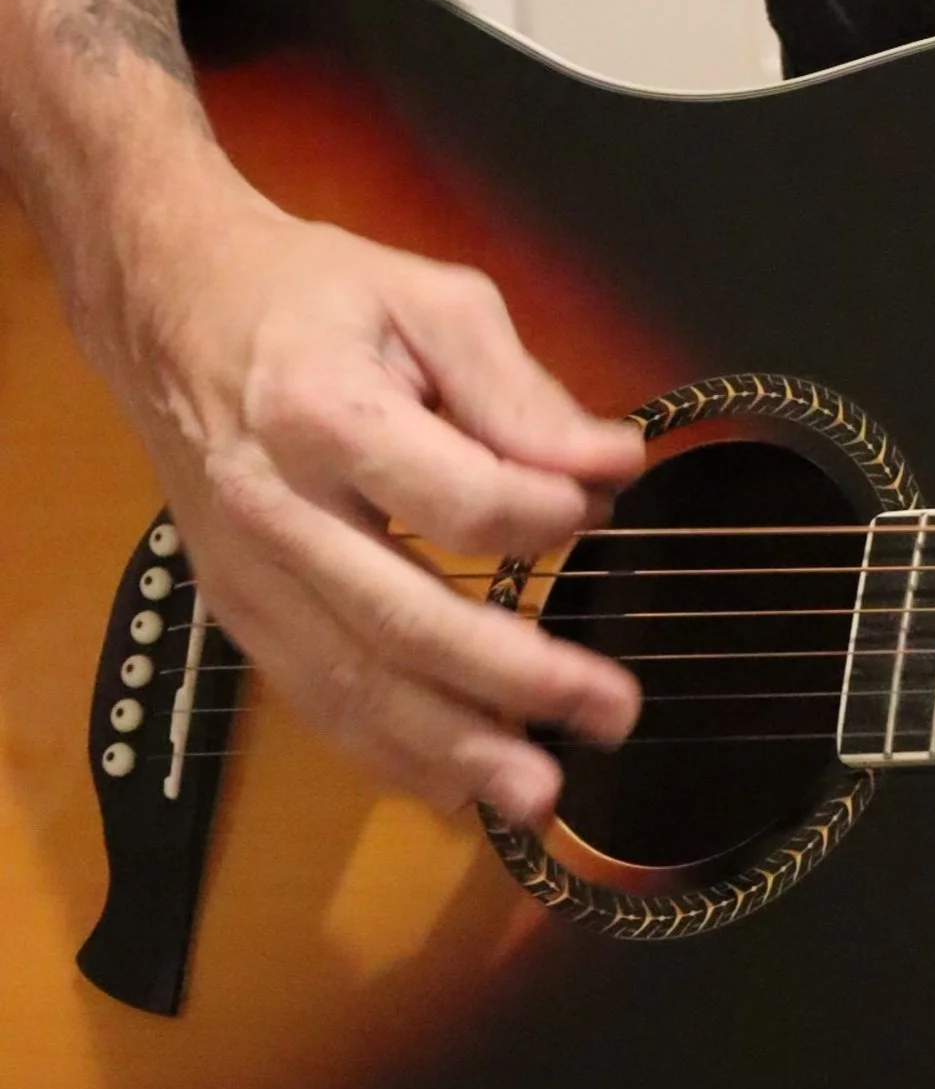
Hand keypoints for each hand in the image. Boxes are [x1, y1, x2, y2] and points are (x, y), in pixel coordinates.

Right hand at [108, 167, 644, 822]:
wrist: (169, 308)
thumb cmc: (314, 296)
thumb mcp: (432, 301)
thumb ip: (522, 392)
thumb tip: (611, 466)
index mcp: (326, 413)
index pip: (460, 500)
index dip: (545, 517)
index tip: (604, 506)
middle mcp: (277, 508)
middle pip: (404, 620)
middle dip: (515, 681)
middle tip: (611, 713)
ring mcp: (247, 571)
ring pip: (352, 683)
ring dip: (450, 750)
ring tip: (537, 791)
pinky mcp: (234, 610)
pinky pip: (313, 697)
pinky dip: (385, 754)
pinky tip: (451, 791)